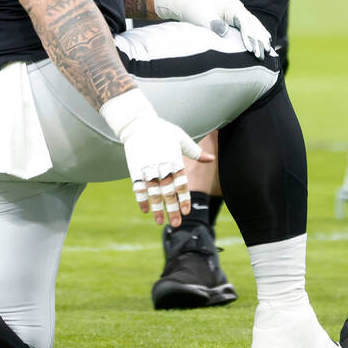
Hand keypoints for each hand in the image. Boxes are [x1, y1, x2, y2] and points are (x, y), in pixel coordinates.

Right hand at [98, 90, 213, 226]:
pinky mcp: (135, 168)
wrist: (138, 123)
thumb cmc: (163, 130)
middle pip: (168, 190)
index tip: (187, 211)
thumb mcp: (181, 138)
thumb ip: (195, 152)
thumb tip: (212, 160)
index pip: (181, 182)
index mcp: (175, 159)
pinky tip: (145, 210)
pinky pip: (138, 186)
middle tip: (177, 224)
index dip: (184, 198)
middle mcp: (162, 165)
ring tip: (159, 222)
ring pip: (153, 191)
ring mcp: (147, 167)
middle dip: (172, 208)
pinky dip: (141, 198)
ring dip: (157, 207)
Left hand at [154, 0, 274, 58]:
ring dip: (261, 37)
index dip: (250, 38)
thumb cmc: (192, 6)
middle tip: (266, 56)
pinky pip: (248, 26)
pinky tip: (264, 41)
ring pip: (253, 25)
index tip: (253, 52)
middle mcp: (237, 8)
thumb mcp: (200, 15)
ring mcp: (236, 11)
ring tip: (270, 51)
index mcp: (231, 6)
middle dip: (260, 40)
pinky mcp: (233, 16)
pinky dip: (256, 34)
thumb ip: (213, 23)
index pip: (245, 24)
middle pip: (253, 24)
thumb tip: (224, 31)